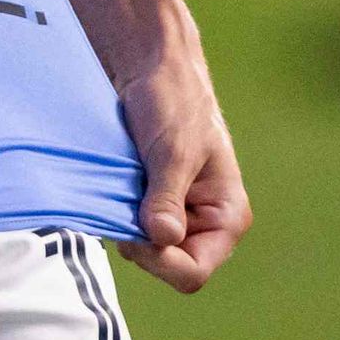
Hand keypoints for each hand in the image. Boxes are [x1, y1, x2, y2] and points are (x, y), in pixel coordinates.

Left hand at [112, 44, 251, 291]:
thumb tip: (161, 238)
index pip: (193, 272)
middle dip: (141, 244)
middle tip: (125, 204)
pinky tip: (112, 189)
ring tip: (122, 186)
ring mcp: (177, 215)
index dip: (161, 262)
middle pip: (167, 266)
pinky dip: (117, 216)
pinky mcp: (151, 204)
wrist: (151, 67)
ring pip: (144, 250)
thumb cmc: (174, 100)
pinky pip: (131, 228)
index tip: (136, 231)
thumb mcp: (173, 149)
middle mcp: (205, 223)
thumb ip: (167, 196)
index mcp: (227, 216)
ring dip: (126, 226)